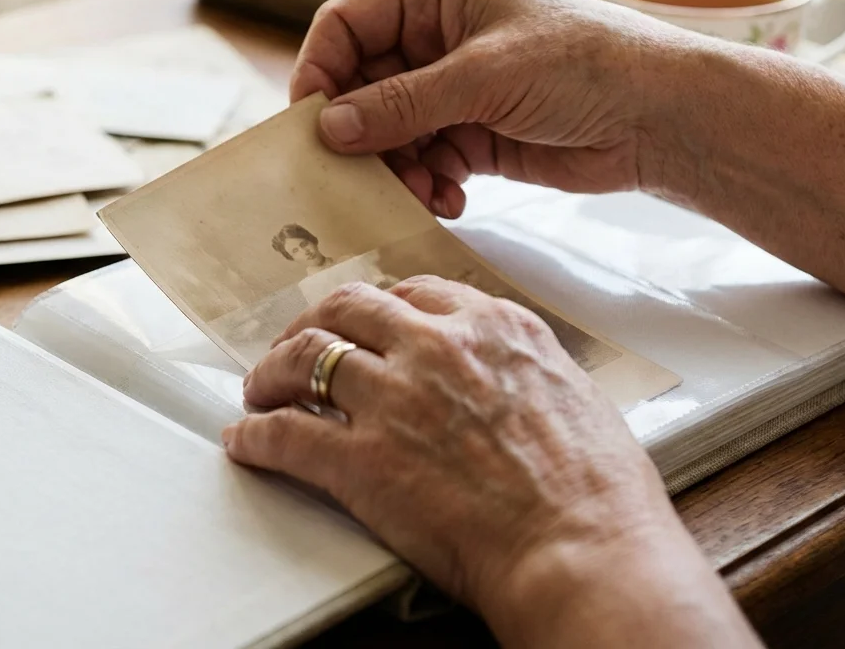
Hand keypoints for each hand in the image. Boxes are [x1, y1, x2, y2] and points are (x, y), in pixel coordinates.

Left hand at [222, 277, 757, 647]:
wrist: (583, 551)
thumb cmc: (597, 493)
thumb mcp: (572, 396)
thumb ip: (523, 373)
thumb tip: (506, 383)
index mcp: (495, 327)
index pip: (415, 293)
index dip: (376, 309)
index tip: (362, 324)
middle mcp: (438, 346)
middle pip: (349, 308)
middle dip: (312, 324)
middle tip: (296, 348)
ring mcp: (394, 398)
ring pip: (306, 357)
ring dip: (273, 373)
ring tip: (261, 390)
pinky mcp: (360, 459)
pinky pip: (286, 434)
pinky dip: (257, 436)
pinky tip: (247, 442)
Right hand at [290, 0, 704, 217]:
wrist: (659, 118)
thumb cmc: (583, 65)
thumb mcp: (483, 76)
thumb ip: (402, 103)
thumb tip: (329, 127)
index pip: (349, 24)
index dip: (322, 71)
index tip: (310, 124)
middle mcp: (438, 38)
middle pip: (363, 86)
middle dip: (360, 134)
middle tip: (354, 176)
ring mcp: (455, 90)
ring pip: (390, 133)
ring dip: (394, 168)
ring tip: (416, 192)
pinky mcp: (474, 136)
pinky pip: (424, 163)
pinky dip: (426, 185)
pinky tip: (447, 201)